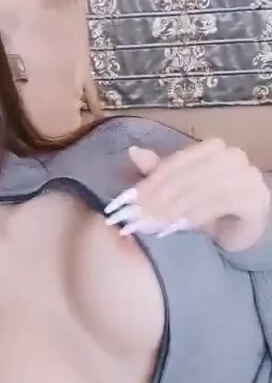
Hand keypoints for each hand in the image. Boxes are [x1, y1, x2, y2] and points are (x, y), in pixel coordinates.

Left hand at [104, 138, 270, 252]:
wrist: (241, 234)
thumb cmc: (209, 210)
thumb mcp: (179, 190)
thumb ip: (158, 172)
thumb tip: (133, 152)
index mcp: (213, 148)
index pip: (177, 162)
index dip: (150, 181)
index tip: (126, 201)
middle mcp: (233, 156)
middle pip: (187, 176)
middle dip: (157, 198)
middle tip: (134, 217)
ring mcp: (248, 176)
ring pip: (200, 189)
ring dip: (171, 209)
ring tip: (149, 225)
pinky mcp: (256, 198)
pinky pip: (219, 204)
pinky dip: (194, 215)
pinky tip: (175, 227)